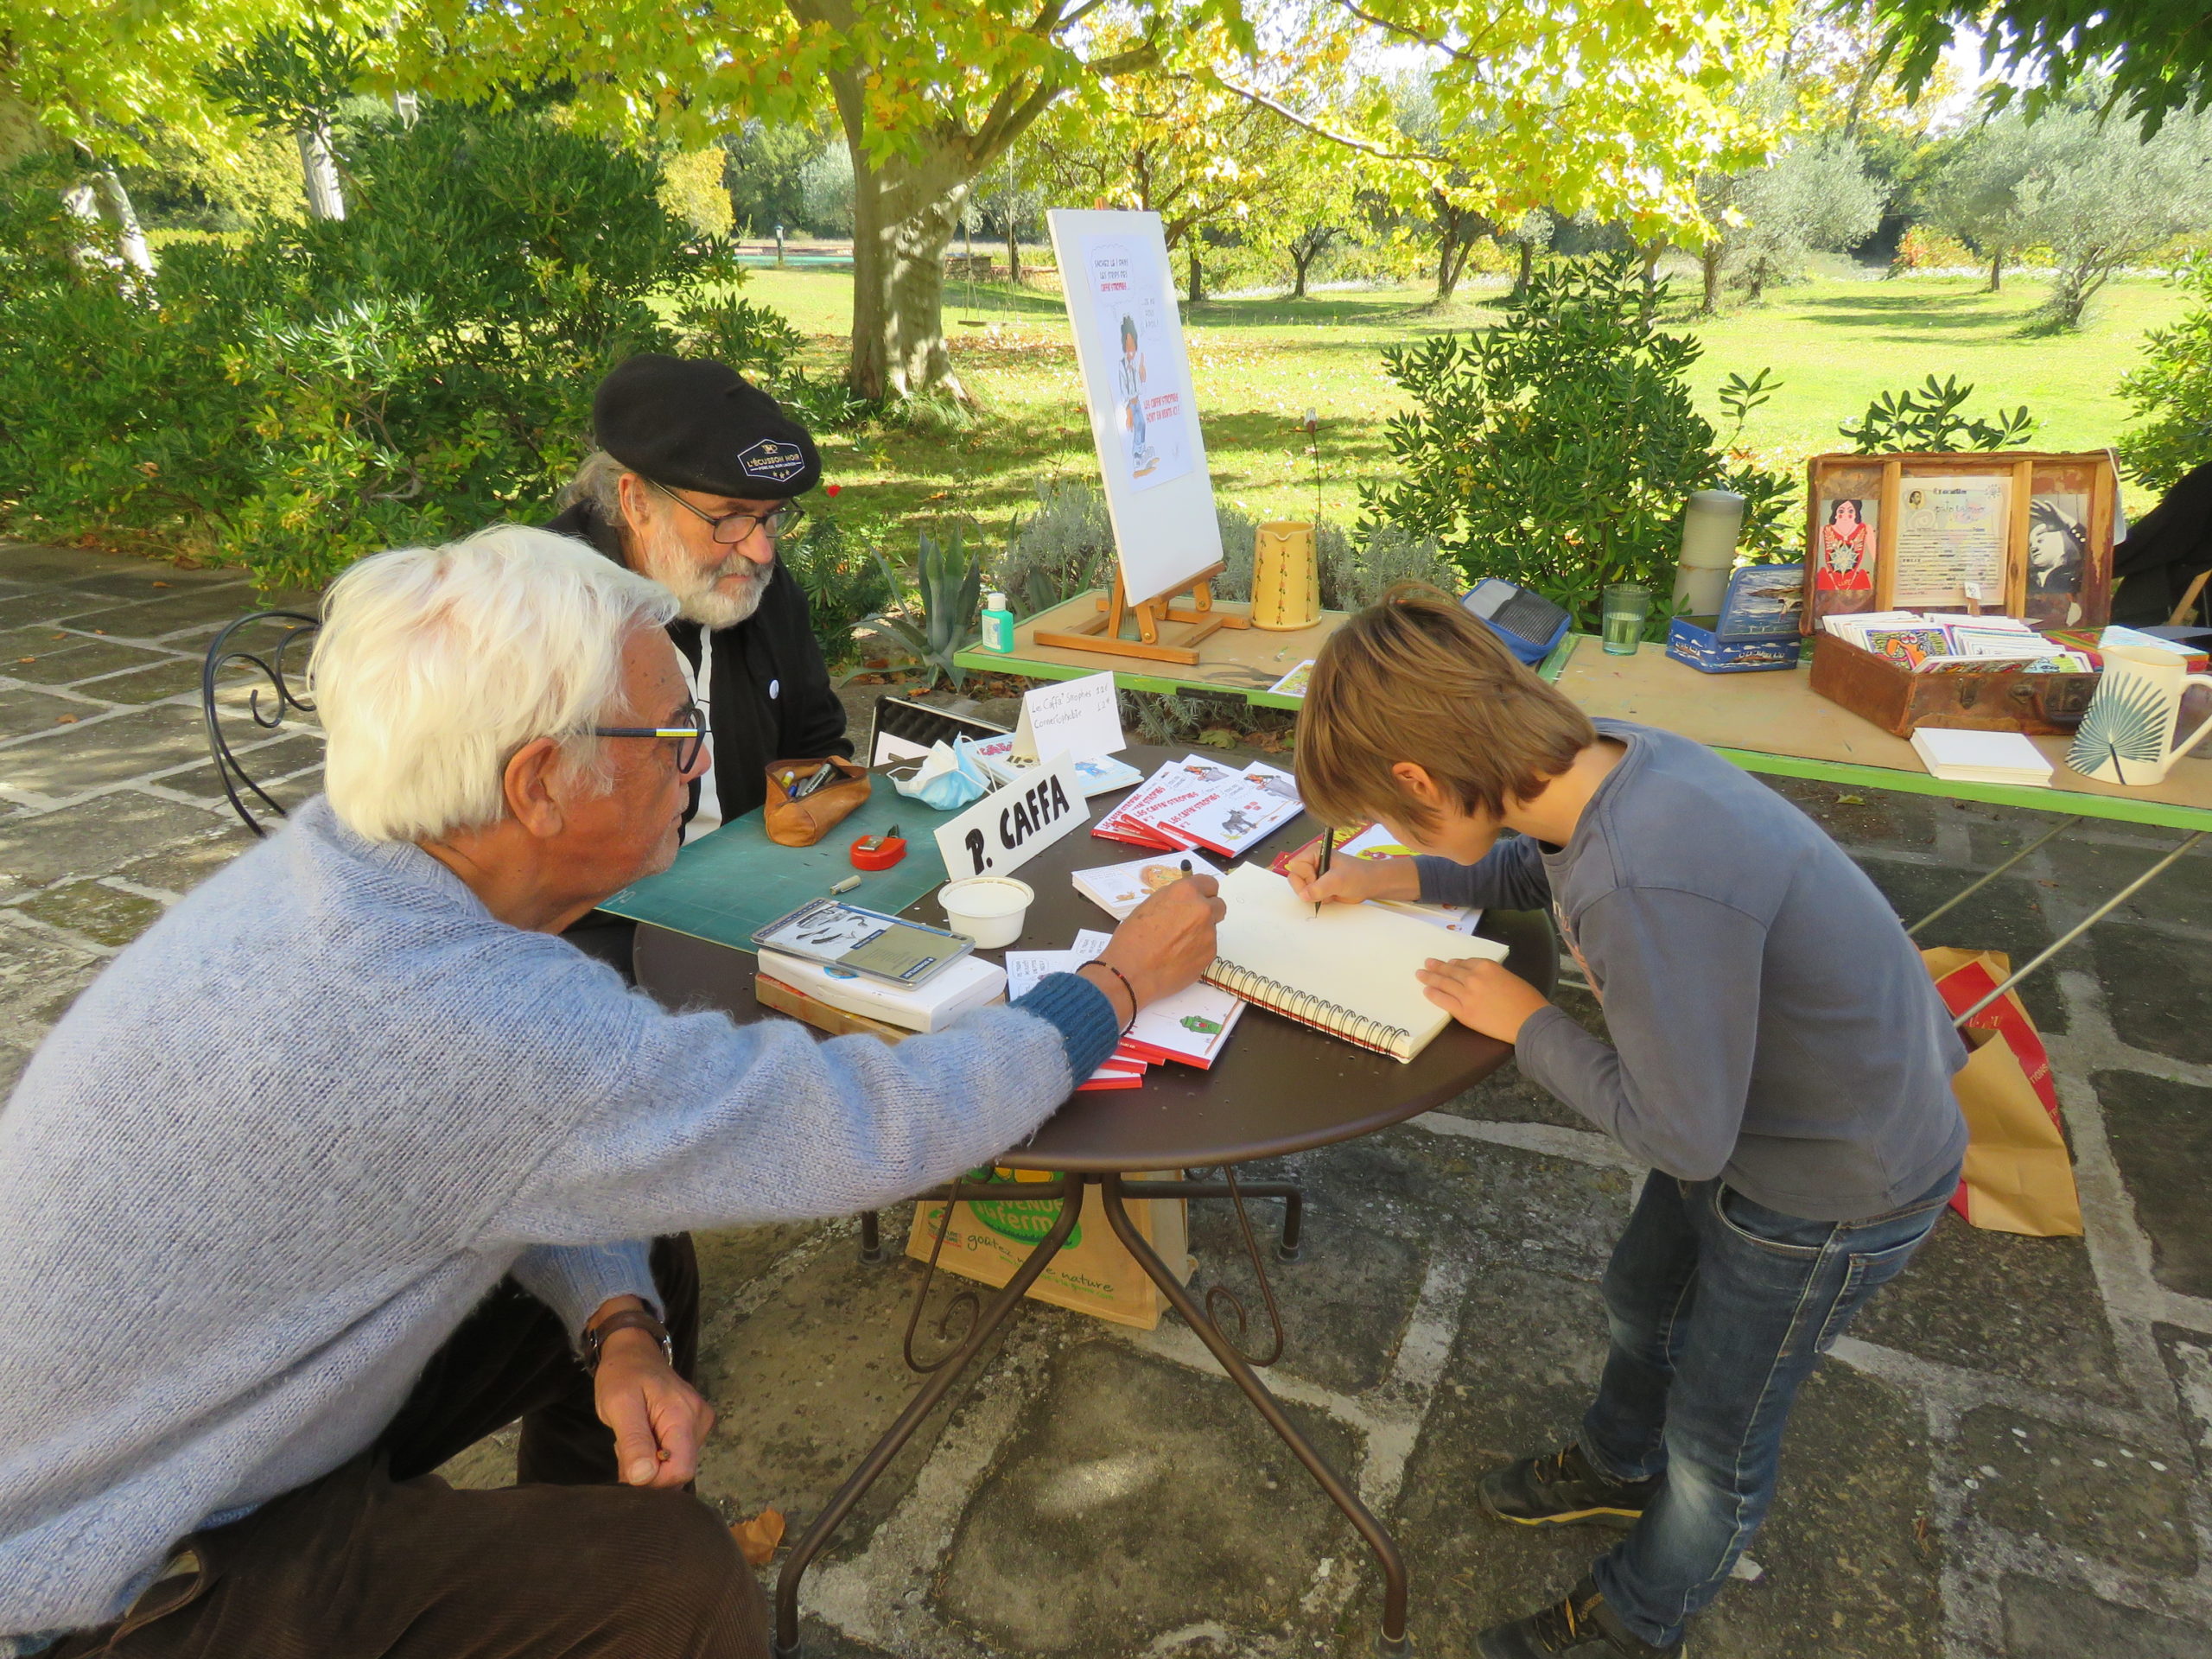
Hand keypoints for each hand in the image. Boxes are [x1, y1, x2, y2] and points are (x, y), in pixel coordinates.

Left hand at [593, 1325, 714, 1487]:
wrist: (633, 1351)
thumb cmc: (622, 1374)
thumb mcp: (618, 1405)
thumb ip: (633, 1442)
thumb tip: (644, 1478)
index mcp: (684, 1415)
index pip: (681, 1471)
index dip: (653, 1480)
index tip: (628, 1465)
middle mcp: (700, 1421)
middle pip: (679, 1470)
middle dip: (649, 1469)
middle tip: (626, 1445)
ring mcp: (700, 1423)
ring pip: (677, 1464)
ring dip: (650, 1461)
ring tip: (634, 1436)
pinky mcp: (695, 1425)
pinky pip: (677, 1454)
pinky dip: (656, 1454)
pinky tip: (644, 1435)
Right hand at [1089, 874, 1224, 1008]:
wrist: (1131, 972)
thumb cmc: (1132, 938)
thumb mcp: (1149, 906)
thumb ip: (1173, 900)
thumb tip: (1183, 902)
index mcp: (1186, 892)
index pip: (1210, 883)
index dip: (1203, 892)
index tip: (1198, 899)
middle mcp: (1202, 910)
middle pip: (1219, 905)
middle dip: (1208, 912)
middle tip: (1190, 922)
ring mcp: (1209, 934)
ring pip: (1211, 929)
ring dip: (1200, 933)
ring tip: (1175, 946)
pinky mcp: (1210, 955)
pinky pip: (1207, 948)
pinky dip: (1196, 951)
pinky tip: (1177, 959)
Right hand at [1284, 851, 1419, 906]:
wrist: (1371, 884)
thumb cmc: (1358, 875)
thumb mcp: (1339, 880)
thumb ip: (1320, 887)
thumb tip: (1303, 895)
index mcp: (1314, 853)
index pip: (1295, 866)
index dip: (1305, 876)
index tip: (1319, 879)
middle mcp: (1311, 862)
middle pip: (1295, 878)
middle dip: (1308, 888)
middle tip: (1324, 888)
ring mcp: (1314, 875)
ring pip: (1301, 889)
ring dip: (1314, 895)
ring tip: (1329, 892)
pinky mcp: (1318, 886)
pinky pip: (1308, 895)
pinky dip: (1318, 899)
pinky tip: (1330, 896)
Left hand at [1415, 956, 1551, 1043]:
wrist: (1528, 1021)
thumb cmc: (1526, 999)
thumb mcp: (1509, 977)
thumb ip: (1491, 974)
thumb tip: (1477, 976)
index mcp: (1487, 966)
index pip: (1464, 963)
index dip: (1454, 963)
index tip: (1447, 963)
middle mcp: (1473, 977)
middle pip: (1451, 971)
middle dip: (1437, 967)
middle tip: (1427, 963)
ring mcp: (1466, 995)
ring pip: (1444, 983)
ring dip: (1430, 978)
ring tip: (1420, 974)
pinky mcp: (1463, 1012)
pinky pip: (1443, 1000)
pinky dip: (1433, 995)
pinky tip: (1426, 991)